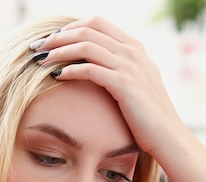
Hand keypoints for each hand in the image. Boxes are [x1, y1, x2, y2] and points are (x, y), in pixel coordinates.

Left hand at [31, 16, 186, 156]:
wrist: (168, 136)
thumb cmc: (149, 117)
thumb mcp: (138, 85)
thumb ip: (121, 69)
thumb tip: (97, 67)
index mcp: (135, 47)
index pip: (96, 22)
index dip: (70, 27)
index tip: (52, 40)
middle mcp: (133, 52)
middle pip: (87, 30)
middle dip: (57, 37)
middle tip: (37, 47)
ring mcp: (130, 66)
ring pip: (85, 46)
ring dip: (58, 51)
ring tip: (39, 61)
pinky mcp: (124, 84)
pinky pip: (89, 69)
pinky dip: (69, 70)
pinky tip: (56, 76)